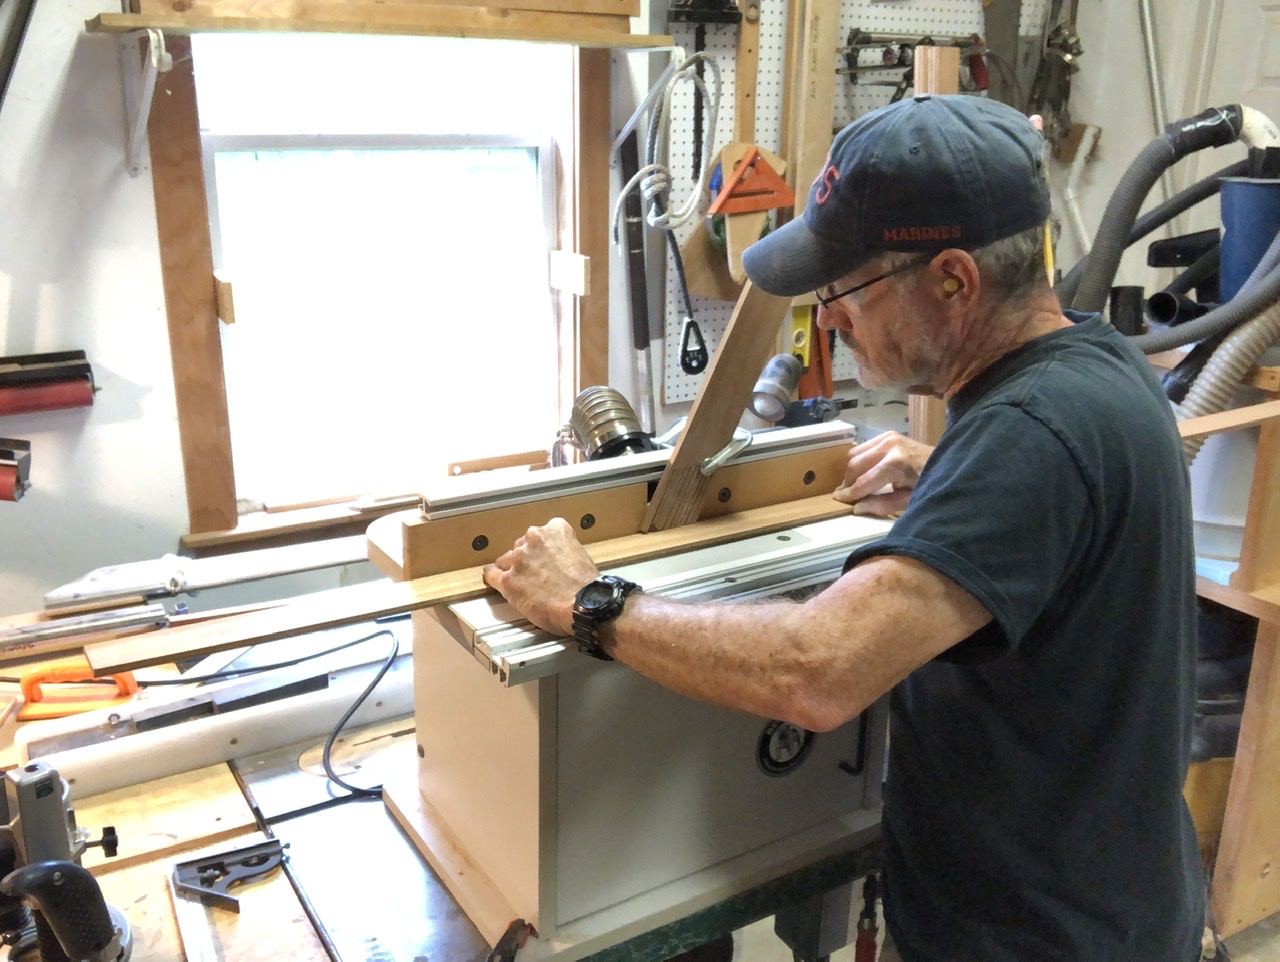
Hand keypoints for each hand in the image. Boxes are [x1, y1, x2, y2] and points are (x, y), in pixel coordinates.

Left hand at [483, 518, 599, 635]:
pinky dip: (493, 578)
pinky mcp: (508, 580)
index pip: (541, 533)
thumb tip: (556, 560)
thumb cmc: (586, 586)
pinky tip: (493, 580)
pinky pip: (492, 575)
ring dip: (511, 569)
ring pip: (506, 560)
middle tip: (535, 574)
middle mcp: (534, 539)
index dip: (542, 548)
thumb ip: (564, 550)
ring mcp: (519, 559)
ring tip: (519, 583)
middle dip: (525, 559)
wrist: (584, 605)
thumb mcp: (581, 555)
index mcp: (555, 530)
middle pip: (521, 545)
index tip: (543, 557)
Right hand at [833, 431, 932, 516]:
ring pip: (855, 454)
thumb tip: (857, 507)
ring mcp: (889, 437)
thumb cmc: (932, 485)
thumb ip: (882, 504)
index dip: (849, 493)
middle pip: (855, 465)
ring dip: (852, 470)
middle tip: (845, 495)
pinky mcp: (888, 434)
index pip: (864, 481)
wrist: (949, 463)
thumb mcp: (909, 501)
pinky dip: (859, 459)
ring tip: (854, 484)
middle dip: (847, 482)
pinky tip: (864, 470)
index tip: (837, 500)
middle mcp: (889, 446)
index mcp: (896, 464)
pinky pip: (863, 446)